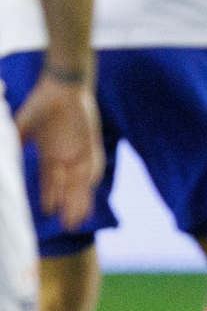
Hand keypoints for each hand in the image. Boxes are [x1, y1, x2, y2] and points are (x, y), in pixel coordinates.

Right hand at [15, 74, 102, 229]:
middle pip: (68, 186)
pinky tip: (92, 186)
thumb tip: (4, 156)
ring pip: (81, 179)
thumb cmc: (42, 103)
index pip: (49, 181)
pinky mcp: (92, 141)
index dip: (49, 196)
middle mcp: (66, 156)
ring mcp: (80, 149)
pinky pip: (94, 160)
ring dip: (81, 197)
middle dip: (68, 205)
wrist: (64, 84)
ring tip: (81, 216)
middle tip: (69, 226)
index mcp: (50, 154)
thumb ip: (15, 141)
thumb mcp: (24, 125)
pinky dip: (93, 173)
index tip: (48, 212)